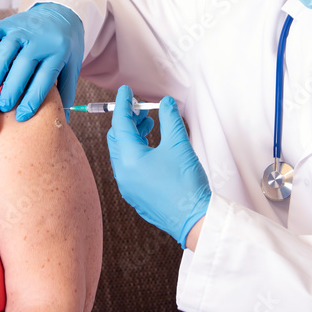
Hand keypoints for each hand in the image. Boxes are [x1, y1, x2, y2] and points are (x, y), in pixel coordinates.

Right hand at [0, 3, 84, 121]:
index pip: (44, 79)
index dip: (32, 100)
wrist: (61, 13)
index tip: (22, 116)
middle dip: (11, 89)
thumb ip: (66, 92)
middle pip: (23, 65)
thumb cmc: (64, 47)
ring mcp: (23, 28)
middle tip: (3, 106)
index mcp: (58, 52)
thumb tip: (63, 122)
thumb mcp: (72, 66)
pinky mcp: (8, 22)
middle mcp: (40, 39)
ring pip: (6, 49)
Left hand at [107, 85, 210, 246]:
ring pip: (121, 154)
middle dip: (127, 121)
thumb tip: (165, 103)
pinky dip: (135, 152)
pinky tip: (151, 148)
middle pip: (116, 139)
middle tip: (141, 110)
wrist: (195, 220)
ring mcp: (127, 186)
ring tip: (149, 126)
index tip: (126, 91)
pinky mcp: (135, 195)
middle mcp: (123, 174)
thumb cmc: (186, 185)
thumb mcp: (179, 145)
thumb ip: (170, 119)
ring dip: (132, 137)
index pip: (120, 124)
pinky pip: (127, 167)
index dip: (124, 104)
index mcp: (129, 160)